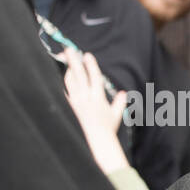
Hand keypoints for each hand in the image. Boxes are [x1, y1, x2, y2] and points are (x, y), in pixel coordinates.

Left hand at [62, 50, 128, 173]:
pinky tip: (65, 75)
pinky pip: (66, 91)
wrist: (97, 139)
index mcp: (98, 98)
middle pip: (78, 76)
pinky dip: (66, 82)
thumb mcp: (116, 114)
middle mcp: (86, 99)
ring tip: (67, 60)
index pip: (94, 77)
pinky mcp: (72, 106)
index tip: (87, 55)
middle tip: (68, 49)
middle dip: (73, 61)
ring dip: (68, 70)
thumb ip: (119, 102)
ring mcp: (77, 102)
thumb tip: (123, 93)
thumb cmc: (109, 127)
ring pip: (70, 82)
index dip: (91, 65)